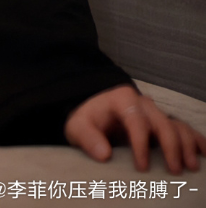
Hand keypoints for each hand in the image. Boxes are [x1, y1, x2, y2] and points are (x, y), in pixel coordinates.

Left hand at [65, 84, 205, 172]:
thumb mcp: (78, 126)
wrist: (94, 109)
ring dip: (187, 144)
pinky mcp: (162, 122)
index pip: (136, 121)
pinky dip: (195, 139)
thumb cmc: (87, 119)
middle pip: (162, 122)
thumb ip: (88, 137)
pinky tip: (204, 152)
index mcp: (122, 100)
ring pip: (176, 124)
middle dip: (171, 145)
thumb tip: (104, 154)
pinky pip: (183, 127)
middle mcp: (143, 103)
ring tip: (192, 166)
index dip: (140, 144)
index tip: (142, 167)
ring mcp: (155, 112)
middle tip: (174, 170)